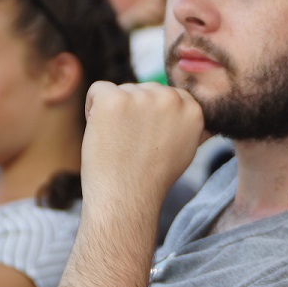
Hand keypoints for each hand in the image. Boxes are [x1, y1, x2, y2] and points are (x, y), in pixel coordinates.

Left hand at [82, 81, 204, 215]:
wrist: (127, 196)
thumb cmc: (152, 177)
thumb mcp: (187, 149)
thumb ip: (189, 125)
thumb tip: (192, 109)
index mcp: (193, 109)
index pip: (170, 95)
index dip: (154, 116)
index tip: (150, 140)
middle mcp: (172, 98)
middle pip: (145, 89)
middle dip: (136, 111)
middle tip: (133, 142)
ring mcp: (142, 96)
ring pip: (122, 90)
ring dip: (116, 112)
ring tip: (119, 141)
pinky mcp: (113, 99)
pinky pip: (98, 90)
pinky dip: (93, 109)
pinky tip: (102, 132)